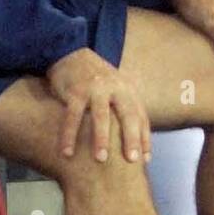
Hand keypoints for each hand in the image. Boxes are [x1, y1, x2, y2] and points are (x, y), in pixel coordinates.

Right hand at [46, 48, 150, 164]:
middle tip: (132, 160)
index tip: (146, 160)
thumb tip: (137, 141)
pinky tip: (67, 152)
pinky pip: (73, 116)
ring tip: (101, 159)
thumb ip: (125, 110)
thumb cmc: (97, 80)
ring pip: (101, 115)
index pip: (141, 117)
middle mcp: (116, 87)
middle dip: (131, 138)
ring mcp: (96, 88)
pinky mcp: (76, 90)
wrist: (71, 54)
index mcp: (128, 90)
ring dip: (101, 138)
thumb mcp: (116, 90)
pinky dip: (69, 135)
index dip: (144, 138)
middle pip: (128, 114)